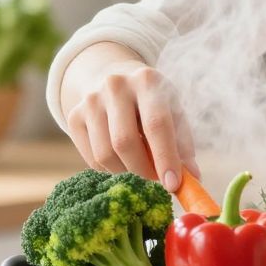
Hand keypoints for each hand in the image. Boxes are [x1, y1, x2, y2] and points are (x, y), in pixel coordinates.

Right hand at [62, 49, 198, 189]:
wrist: (115, 80)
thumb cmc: (152, 102)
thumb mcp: (173, 112)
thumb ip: (183, 144)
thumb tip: (192, 179)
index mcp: (147, 80)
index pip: (156, 124)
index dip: (165, 157)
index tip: (173, 185)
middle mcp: (114, 86)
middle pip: (125, 142)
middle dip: (143, 170)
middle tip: (156, 180)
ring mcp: (90, 100)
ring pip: (106, 154)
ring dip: (126, 172)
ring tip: (140, 167)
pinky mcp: (74, 116)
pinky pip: (92, 158)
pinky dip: (110, 169)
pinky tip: (122, 159)